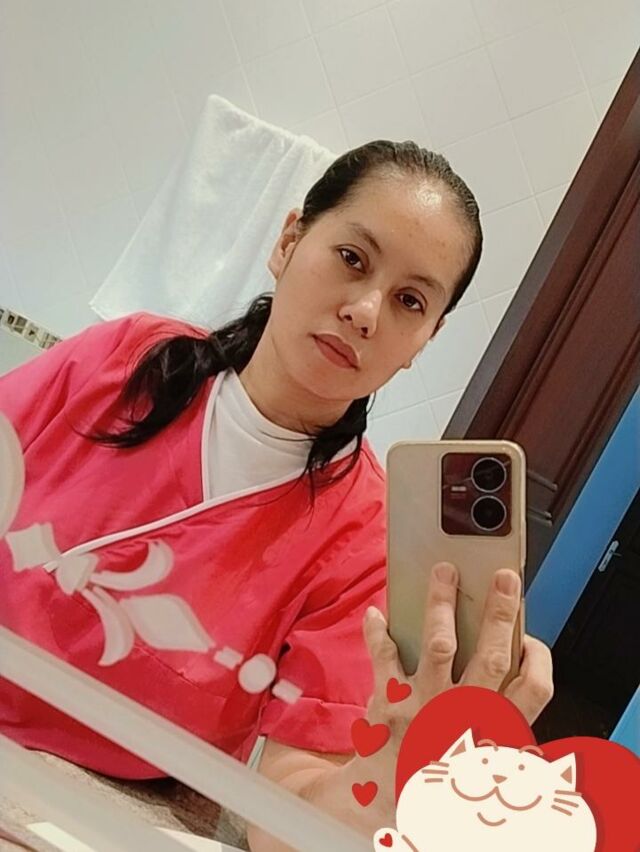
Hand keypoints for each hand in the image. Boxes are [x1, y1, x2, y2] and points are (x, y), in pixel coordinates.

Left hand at [362, 563, 552, 754]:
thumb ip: (497, 708)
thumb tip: (505, 653)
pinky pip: (385, 656)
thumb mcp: (482, 749)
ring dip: (442, 604)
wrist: (388, 802)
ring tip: (444, 573)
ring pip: (440, 645)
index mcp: (493, 728)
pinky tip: (376, 615)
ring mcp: (425, 706)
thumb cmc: (440, 764)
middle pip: (490, 657)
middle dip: (499, 613)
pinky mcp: (390, 701)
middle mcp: (463, 715)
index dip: (537, 659)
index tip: (531, 637)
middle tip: (504, 577)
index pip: (533, 690)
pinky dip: (379, 633)